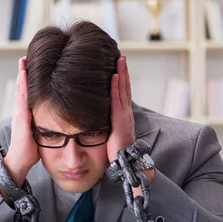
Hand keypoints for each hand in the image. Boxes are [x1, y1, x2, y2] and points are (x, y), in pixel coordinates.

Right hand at [3, 56, 39, 185]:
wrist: (19, 161)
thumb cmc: (30, 150)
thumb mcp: (38, 134)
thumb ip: (43, 125)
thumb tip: (54, 120)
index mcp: (25, 115)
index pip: (27, 94)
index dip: (28, 81)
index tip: (30, 67)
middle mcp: (20, 112)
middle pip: (22, 88)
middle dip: (23, 72)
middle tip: (24, 57)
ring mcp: (19, 114)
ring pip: (21, 91)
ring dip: (22, 76)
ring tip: (23, 62)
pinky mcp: (21, 118)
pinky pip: (22, 99)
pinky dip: (22, 87)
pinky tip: (24, 77)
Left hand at [106, 56, 153, 191]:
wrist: (126, 165)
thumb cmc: (116, 154)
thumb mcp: (110, 136)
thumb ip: (105, 126)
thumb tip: (95, 121)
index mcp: (123, 117)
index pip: (122, 94)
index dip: (121, 80)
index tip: (118, 67)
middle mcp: (126, 114)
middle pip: (125, 88)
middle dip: (123, 71)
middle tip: (121, 56)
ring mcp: (124, 116)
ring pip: (123, 90)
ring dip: (121, 74)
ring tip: (119, 59)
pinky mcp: (120, 121)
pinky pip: (117, 100)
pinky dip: (116, 87)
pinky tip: (114, 76)